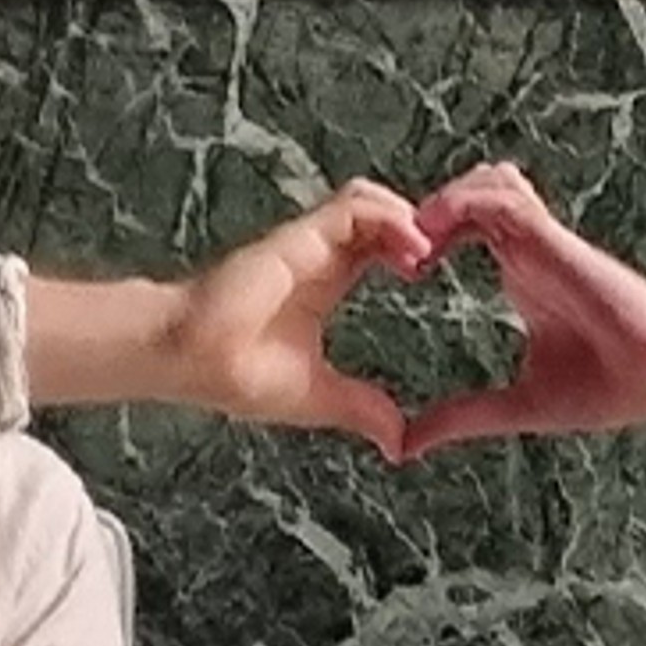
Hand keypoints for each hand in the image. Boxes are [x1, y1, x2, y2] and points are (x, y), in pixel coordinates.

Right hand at [165, 179, 434, 456]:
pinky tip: (412, 249)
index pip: (382, 246)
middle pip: (382, 216)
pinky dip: (390, 219)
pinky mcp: (299, 238)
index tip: (437, 275)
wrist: (193, 361)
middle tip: (453, 251)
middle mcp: (321, 256)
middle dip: (423, 224)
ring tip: (431, 253)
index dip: (414, 250)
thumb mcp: (321, 397)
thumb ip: (363, 409)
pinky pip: (354, 208)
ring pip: (370, 202)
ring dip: (408, 219)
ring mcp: (310, 243)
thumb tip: (399, 443)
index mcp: (328, 282)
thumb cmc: (239, 375)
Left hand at [395, 164, 645, 458]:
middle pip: (465, 196)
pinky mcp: (557, 242)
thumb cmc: (610, 385)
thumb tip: (406, 446)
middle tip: (388, 251)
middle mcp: (528, 249)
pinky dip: (464, 207)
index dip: (419, 238)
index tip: (392, 272)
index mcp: (519, 274)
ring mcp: (543, 241)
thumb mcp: (516, 405)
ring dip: (441, 203)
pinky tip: (434, 238)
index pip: (460, 228)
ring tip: (409, 243)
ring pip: (483, 185)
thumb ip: (461, 417)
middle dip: (420, 213)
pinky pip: (504, 201)